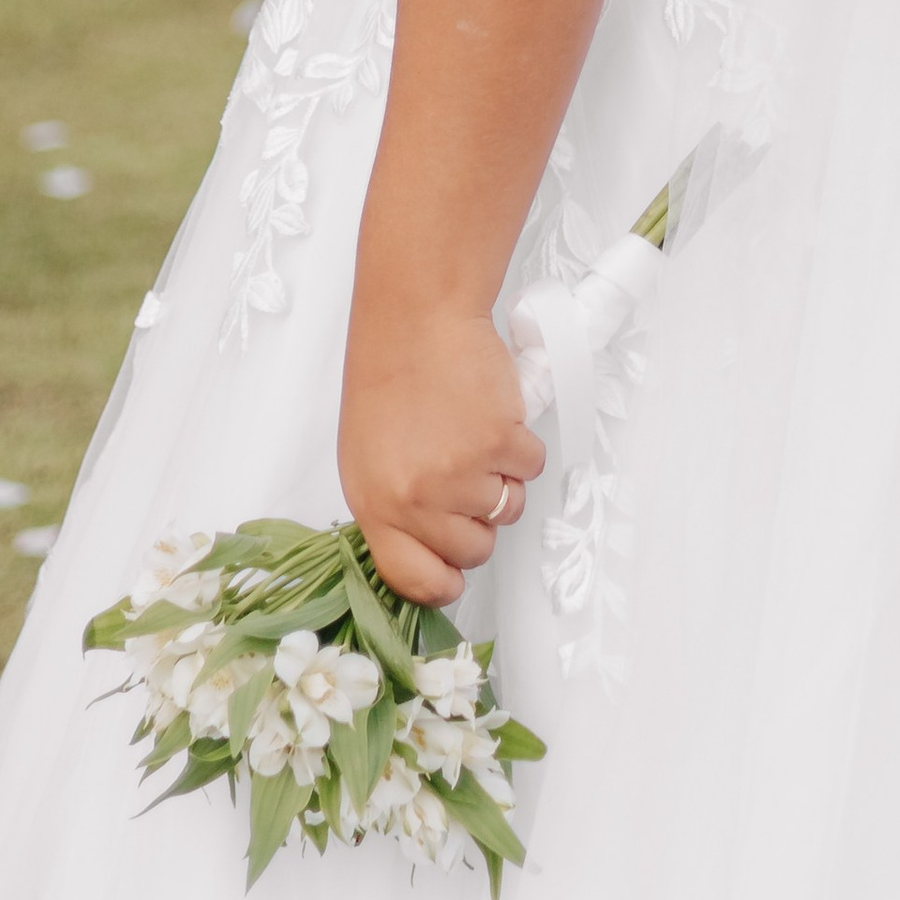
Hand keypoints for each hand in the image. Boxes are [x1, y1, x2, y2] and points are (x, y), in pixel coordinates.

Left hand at [337, 301, 544, 608]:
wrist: (417, 317)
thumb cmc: (391, 377)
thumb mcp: (369, 456)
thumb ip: (394, 508)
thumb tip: (429, 551)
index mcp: (374, 504)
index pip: (413, 581)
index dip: (443, 582)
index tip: (454, 573)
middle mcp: (414, 497)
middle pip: (473, 550)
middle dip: (479, 520)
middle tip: (466, 476)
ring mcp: (459, 473)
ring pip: (507, 510)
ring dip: (502, 478)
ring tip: (473, 435)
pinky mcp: (498, 441)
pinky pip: (531, 469)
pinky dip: (522, 446)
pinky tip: (492, 416)